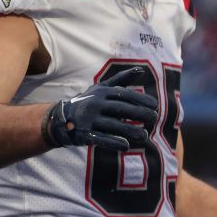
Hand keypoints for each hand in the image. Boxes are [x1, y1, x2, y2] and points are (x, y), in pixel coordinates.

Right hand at [43, 67, 157, 149]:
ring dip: (131, 130)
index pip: (124, 94)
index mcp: (101, 92)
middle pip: (121, 109)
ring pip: (113, 125)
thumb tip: (141, 70)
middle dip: (139, 114)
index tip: (155, 105)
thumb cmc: (89, 101)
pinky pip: (101, 139)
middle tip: (154, 119)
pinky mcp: (84, 134)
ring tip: (145, 136)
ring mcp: (89, 119)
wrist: (61, 118)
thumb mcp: (102, 88)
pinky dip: (113, 142)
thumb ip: (121, 79)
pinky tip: (126, 145)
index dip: (141, 99)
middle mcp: (95, 104)